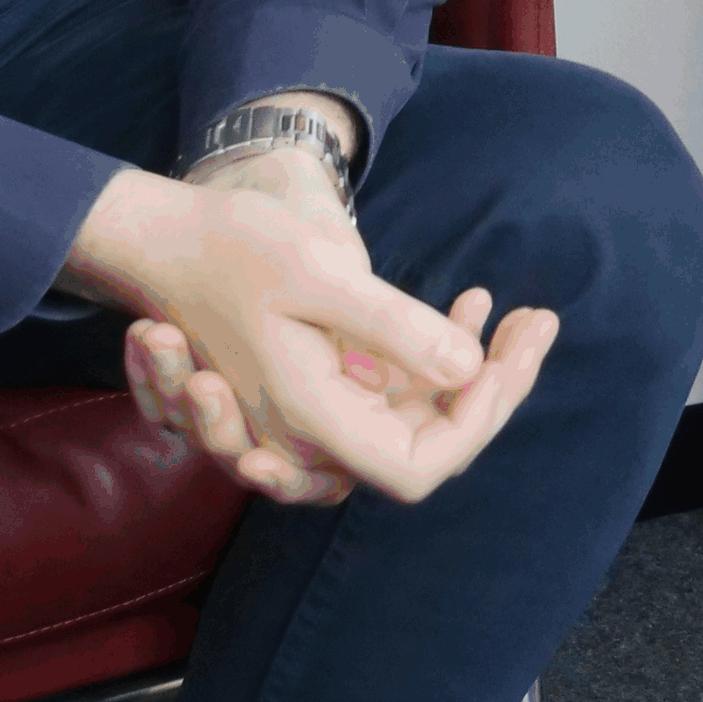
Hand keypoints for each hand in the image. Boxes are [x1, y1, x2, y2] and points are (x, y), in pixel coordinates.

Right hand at [66, 163, 556, 507]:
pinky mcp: (319, 389)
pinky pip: (394, 393)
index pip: (417, 466)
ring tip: (516, 312)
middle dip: (492, 389)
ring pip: (416, 419)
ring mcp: (314, 416)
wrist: (165, 235)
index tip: (507, 352)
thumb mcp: (321, 273)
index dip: (472, 420)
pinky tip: (469, 300)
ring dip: (473, 371)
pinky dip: (437, 354)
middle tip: (537, 322)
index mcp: (307, 417)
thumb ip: (394, 329)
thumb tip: (469, 371)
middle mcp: (309, 434)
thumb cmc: (233, 246)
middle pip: (426, 447)